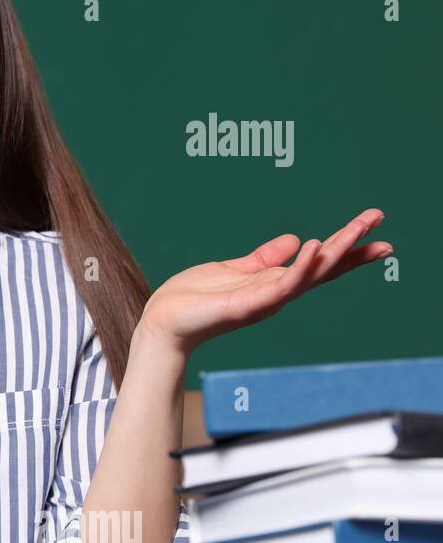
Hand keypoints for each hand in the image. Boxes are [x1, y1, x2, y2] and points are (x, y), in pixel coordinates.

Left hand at [138, 209, 392, 355]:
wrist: (163, 322)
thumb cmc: (194, 299)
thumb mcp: (234, 270)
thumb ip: (264, 257)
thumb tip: (293, 239)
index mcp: (273, 282)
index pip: (318, 262)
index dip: (346, 246)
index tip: (374, 229)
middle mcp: (276, 292)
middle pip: (323, 266)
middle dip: (353, 244)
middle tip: (379, 220)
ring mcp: (264, 300)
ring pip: (309, 273)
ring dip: (336, 249)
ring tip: (359, 226)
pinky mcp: (247, 304)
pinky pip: (279, 285)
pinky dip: (299, 267)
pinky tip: (313, 247)